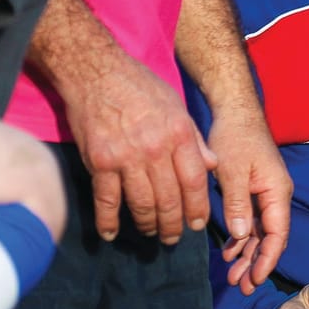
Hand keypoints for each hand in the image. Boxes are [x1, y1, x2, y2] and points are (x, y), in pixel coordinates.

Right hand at [65, 53, 215, 243]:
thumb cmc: (139, 86)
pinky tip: (110, 233)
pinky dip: (108, 221)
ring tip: (150, 232)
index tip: (196, 223)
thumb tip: (211, 167)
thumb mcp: (176, 105)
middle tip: (173, 236)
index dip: (197, 208)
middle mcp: (155, 149)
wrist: (96, 71)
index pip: (194, 181)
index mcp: (178, 134)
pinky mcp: (99, 161)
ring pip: (141, 204)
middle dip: (173, 224)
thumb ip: (194, 138)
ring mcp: (125, 157)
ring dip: (147, 225)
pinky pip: (106, 200)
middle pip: (169, 199)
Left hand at [208, 108, 292, 294]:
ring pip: (259, 232)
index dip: (267, 260)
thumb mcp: (233, 172)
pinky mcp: (253, 190)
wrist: (234, 111)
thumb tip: (242, 235)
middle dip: (256, 264)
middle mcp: (276, 195)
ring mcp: (265, 193)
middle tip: (240, 287)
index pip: (277, 235)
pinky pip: (251, 220)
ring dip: (247, 254)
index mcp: (277, 192)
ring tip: (233, 276)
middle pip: (270, 238)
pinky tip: (229, 251)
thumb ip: (238, 204)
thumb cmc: (235, 137)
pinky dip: (241, 237)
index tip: (255, 280)